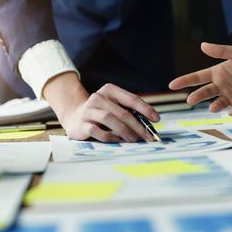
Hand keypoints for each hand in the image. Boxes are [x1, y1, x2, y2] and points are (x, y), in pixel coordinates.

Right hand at [43, 72, 159, 141]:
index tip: (156, 119)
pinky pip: (98, 131)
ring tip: (134, 140)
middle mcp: (98, 97)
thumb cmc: (101, 113)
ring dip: (125, 131)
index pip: (131, 99)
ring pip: (110, 119)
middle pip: (122, 112)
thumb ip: (129, 110)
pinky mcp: (82, 124)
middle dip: (138, 126)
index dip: (146, 109)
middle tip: (148, 137)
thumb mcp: (114, 106)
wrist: (75, 117)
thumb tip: (151, 123)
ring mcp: (88, 110)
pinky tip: (118, 141)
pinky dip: (110, 137)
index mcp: (109, 90)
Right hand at [169, 42, 231, 115]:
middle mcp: (221, 86)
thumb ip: (221, 51)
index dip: (184, 81)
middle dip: (197, 96)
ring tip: (213, 107)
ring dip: (215, 106)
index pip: (197, 77)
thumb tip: (202, 45)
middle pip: (205, 92)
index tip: (172, 85)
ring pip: (218, 103)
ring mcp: (231, 96)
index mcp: (218, 73)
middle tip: (190, 100)